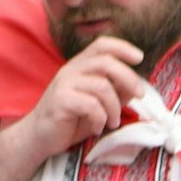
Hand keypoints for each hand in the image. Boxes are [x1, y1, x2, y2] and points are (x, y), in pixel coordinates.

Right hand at [16, 35, 148, 159]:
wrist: (41, 136)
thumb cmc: (72, 119)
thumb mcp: (99, 103)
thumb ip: (116, 92)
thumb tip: (136, 87)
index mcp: (80, 66)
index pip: (101, 45)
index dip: (123, 48)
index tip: (140, 58)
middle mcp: (71, 70)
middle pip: (106, 61)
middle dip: (128, 78)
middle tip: (139, 96)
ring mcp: (64, 84)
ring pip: (103, 86)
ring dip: (115, 108)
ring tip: (113, 122)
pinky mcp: (61, 100)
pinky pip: (92, 105)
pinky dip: (101, 119)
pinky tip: (96, 127)